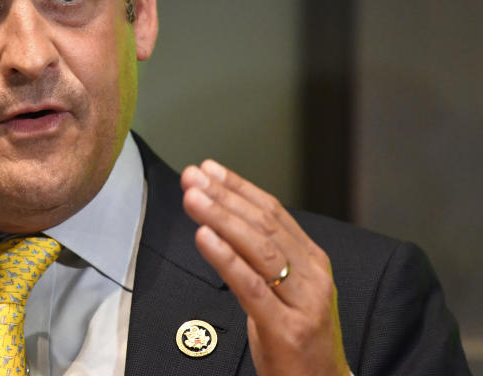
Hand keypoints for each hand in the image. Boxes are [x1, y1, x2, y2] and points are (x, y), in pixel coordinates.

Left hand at [181, 160, 350, 375]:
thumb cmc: (296, 337)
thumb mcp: (284, 290)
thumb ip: (263, 257)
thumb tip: (226, 219)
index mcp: (313, 261)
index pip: (273, 212)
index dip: (239, 187)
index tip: (209, 169)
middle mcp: (312, 276)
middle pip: (264, 225)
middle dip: (225, 197)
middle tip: (193, 178)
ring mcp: (303, 302)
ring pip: (258, 249)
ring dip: (221, 218)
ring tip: (194, 199)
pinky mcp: (286, 329)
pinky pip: (251, 286)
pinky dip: (225, 258)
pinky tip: (204, 238)